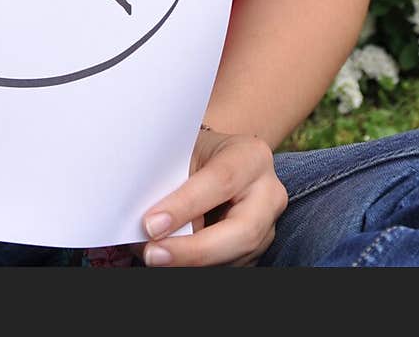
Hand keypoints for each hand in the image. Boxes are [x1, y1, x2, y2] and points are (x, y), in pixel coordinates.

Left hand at [140, 128, 287, 266]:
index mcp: (251, 157)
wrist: (219, 160)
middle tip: (153, 254)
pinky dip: (198, 265)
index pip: (221, 182)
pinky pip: (228, 265)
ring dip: (192, 262)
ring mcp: (267, 226)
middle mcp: (268, 194)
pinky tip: (173, 257)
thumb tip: (150, 222)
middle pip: (242, 231)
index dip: (185, 206)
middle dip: (194, 250)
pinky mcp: (257, 250)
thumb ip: (174, 181)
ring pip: (235, 257)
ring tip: (155, 254)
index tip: (150, 224)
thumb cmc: (199, 153)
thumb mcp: (187, 152)